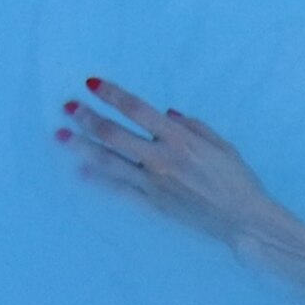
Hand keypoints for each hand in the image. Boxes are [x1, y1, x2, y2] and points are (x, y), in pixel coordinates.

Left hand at [57, 77, 277, 242]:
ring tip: (60, 136)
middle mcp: (162, 158)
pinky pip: (119, 190)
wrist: (244, 220)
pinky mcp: (152, 204)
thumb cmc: (239, 181)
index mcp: (181, 139)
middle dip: (87, 118)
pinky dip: (98, 180)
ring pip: (109, 161)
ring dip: (82, 146)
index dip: (111, 94)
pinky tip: (80, 171)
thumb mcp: (223, 145)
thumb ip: (195, 127)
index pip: (137, 109)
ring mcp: (154, 183)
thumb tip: (167, 114)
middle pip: (114, 134)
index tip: (91, 84)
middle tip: (67, 107)